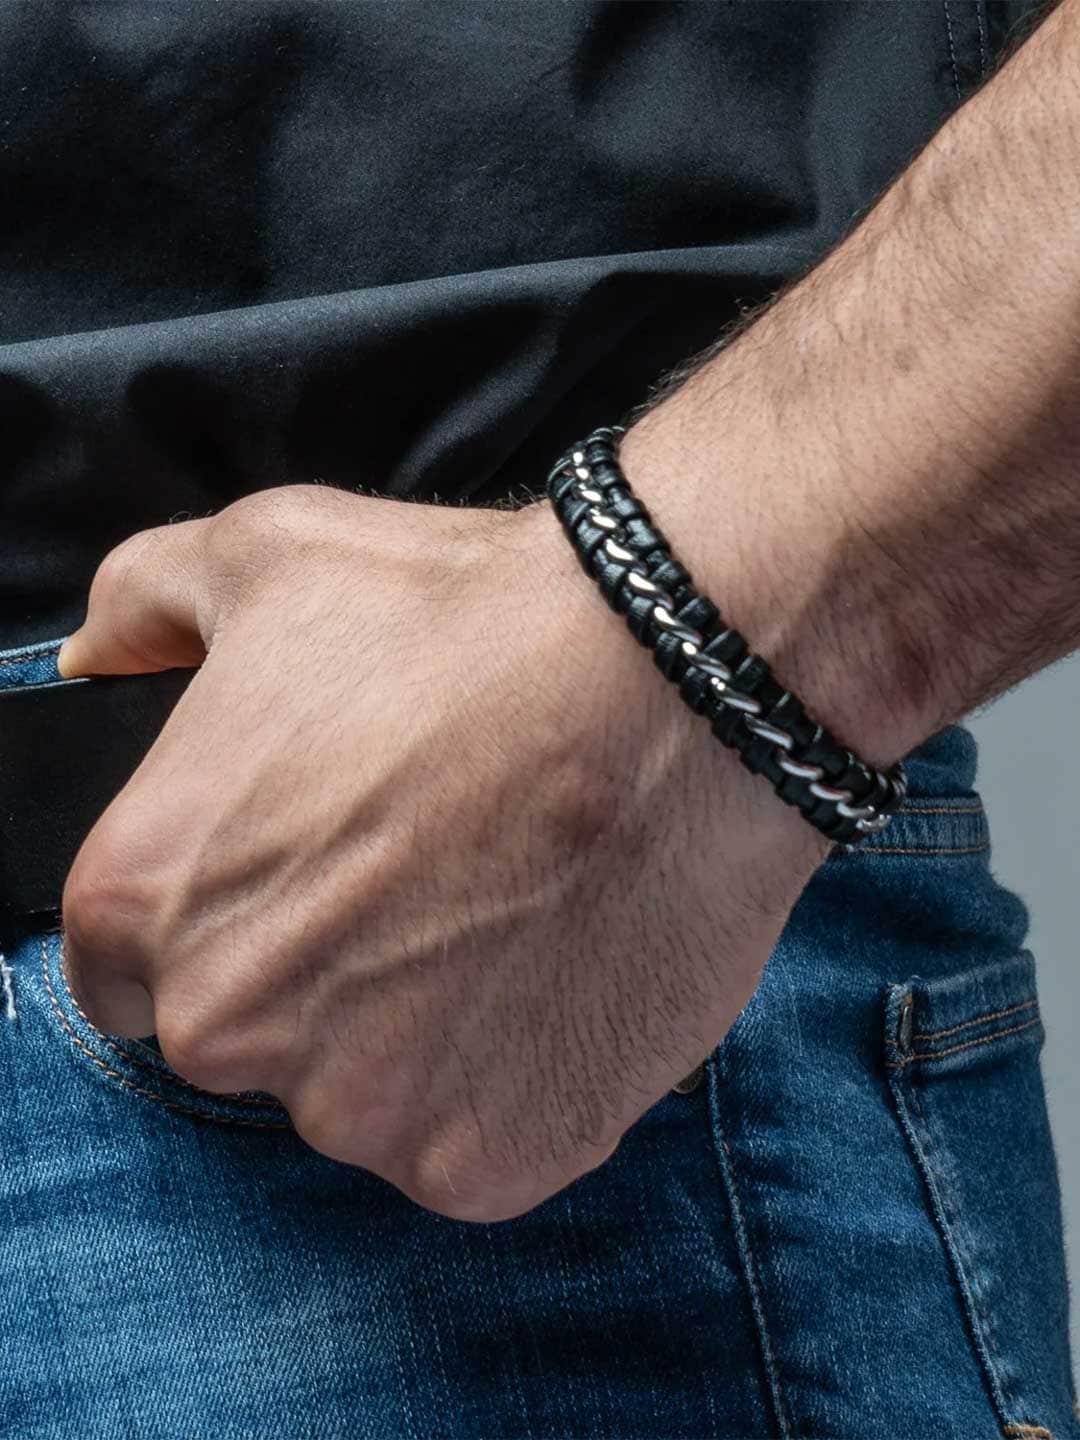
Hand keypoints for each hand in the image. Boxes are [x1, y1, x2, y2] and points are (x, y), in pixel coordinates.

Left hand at [58, 480, 829, 1221]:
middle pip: (247, 1040)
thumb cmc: (469, 621)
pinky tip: (559, 974)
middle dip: (320, 978)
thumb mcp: (269, 556)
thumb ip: (141, 607)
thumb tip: (96, 648)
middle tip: (427, 882)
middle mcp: (223, 1029)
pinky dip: (516, 1080)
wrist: (672, 685)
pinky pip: (476, 1141)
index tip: (309, 881)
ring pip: (366, 1097)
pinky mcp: (482, 1163)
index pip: (127, 964)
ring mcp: (358, 1112)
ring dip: (422, 1033)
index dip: (227, 913)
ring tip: (510, 913)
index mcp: (144, 898)